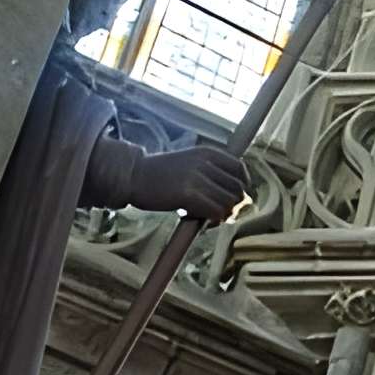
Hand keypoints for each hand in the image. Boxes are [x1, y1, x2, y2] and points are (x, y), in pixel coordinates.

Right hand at [123, 142, 250, 219]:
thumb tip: (230, 195)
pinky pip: (215, 210)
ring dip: (224, 214)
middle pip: (237, 188)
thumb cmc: (158, 174)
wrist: (133, 175)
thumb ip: (209, 173)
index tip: (234, 197)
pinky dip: (215, 219)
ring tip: (210, 218)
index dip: (241, 186)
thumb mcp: (189, 163)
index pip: (239, 169)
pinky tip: (204, 222)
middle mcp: (206, 163)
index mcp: (208, 153)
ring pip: (228, 201)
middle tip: (221, 214)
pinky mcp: (188, 194)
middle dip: (233, 204)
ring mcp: (197, 178)